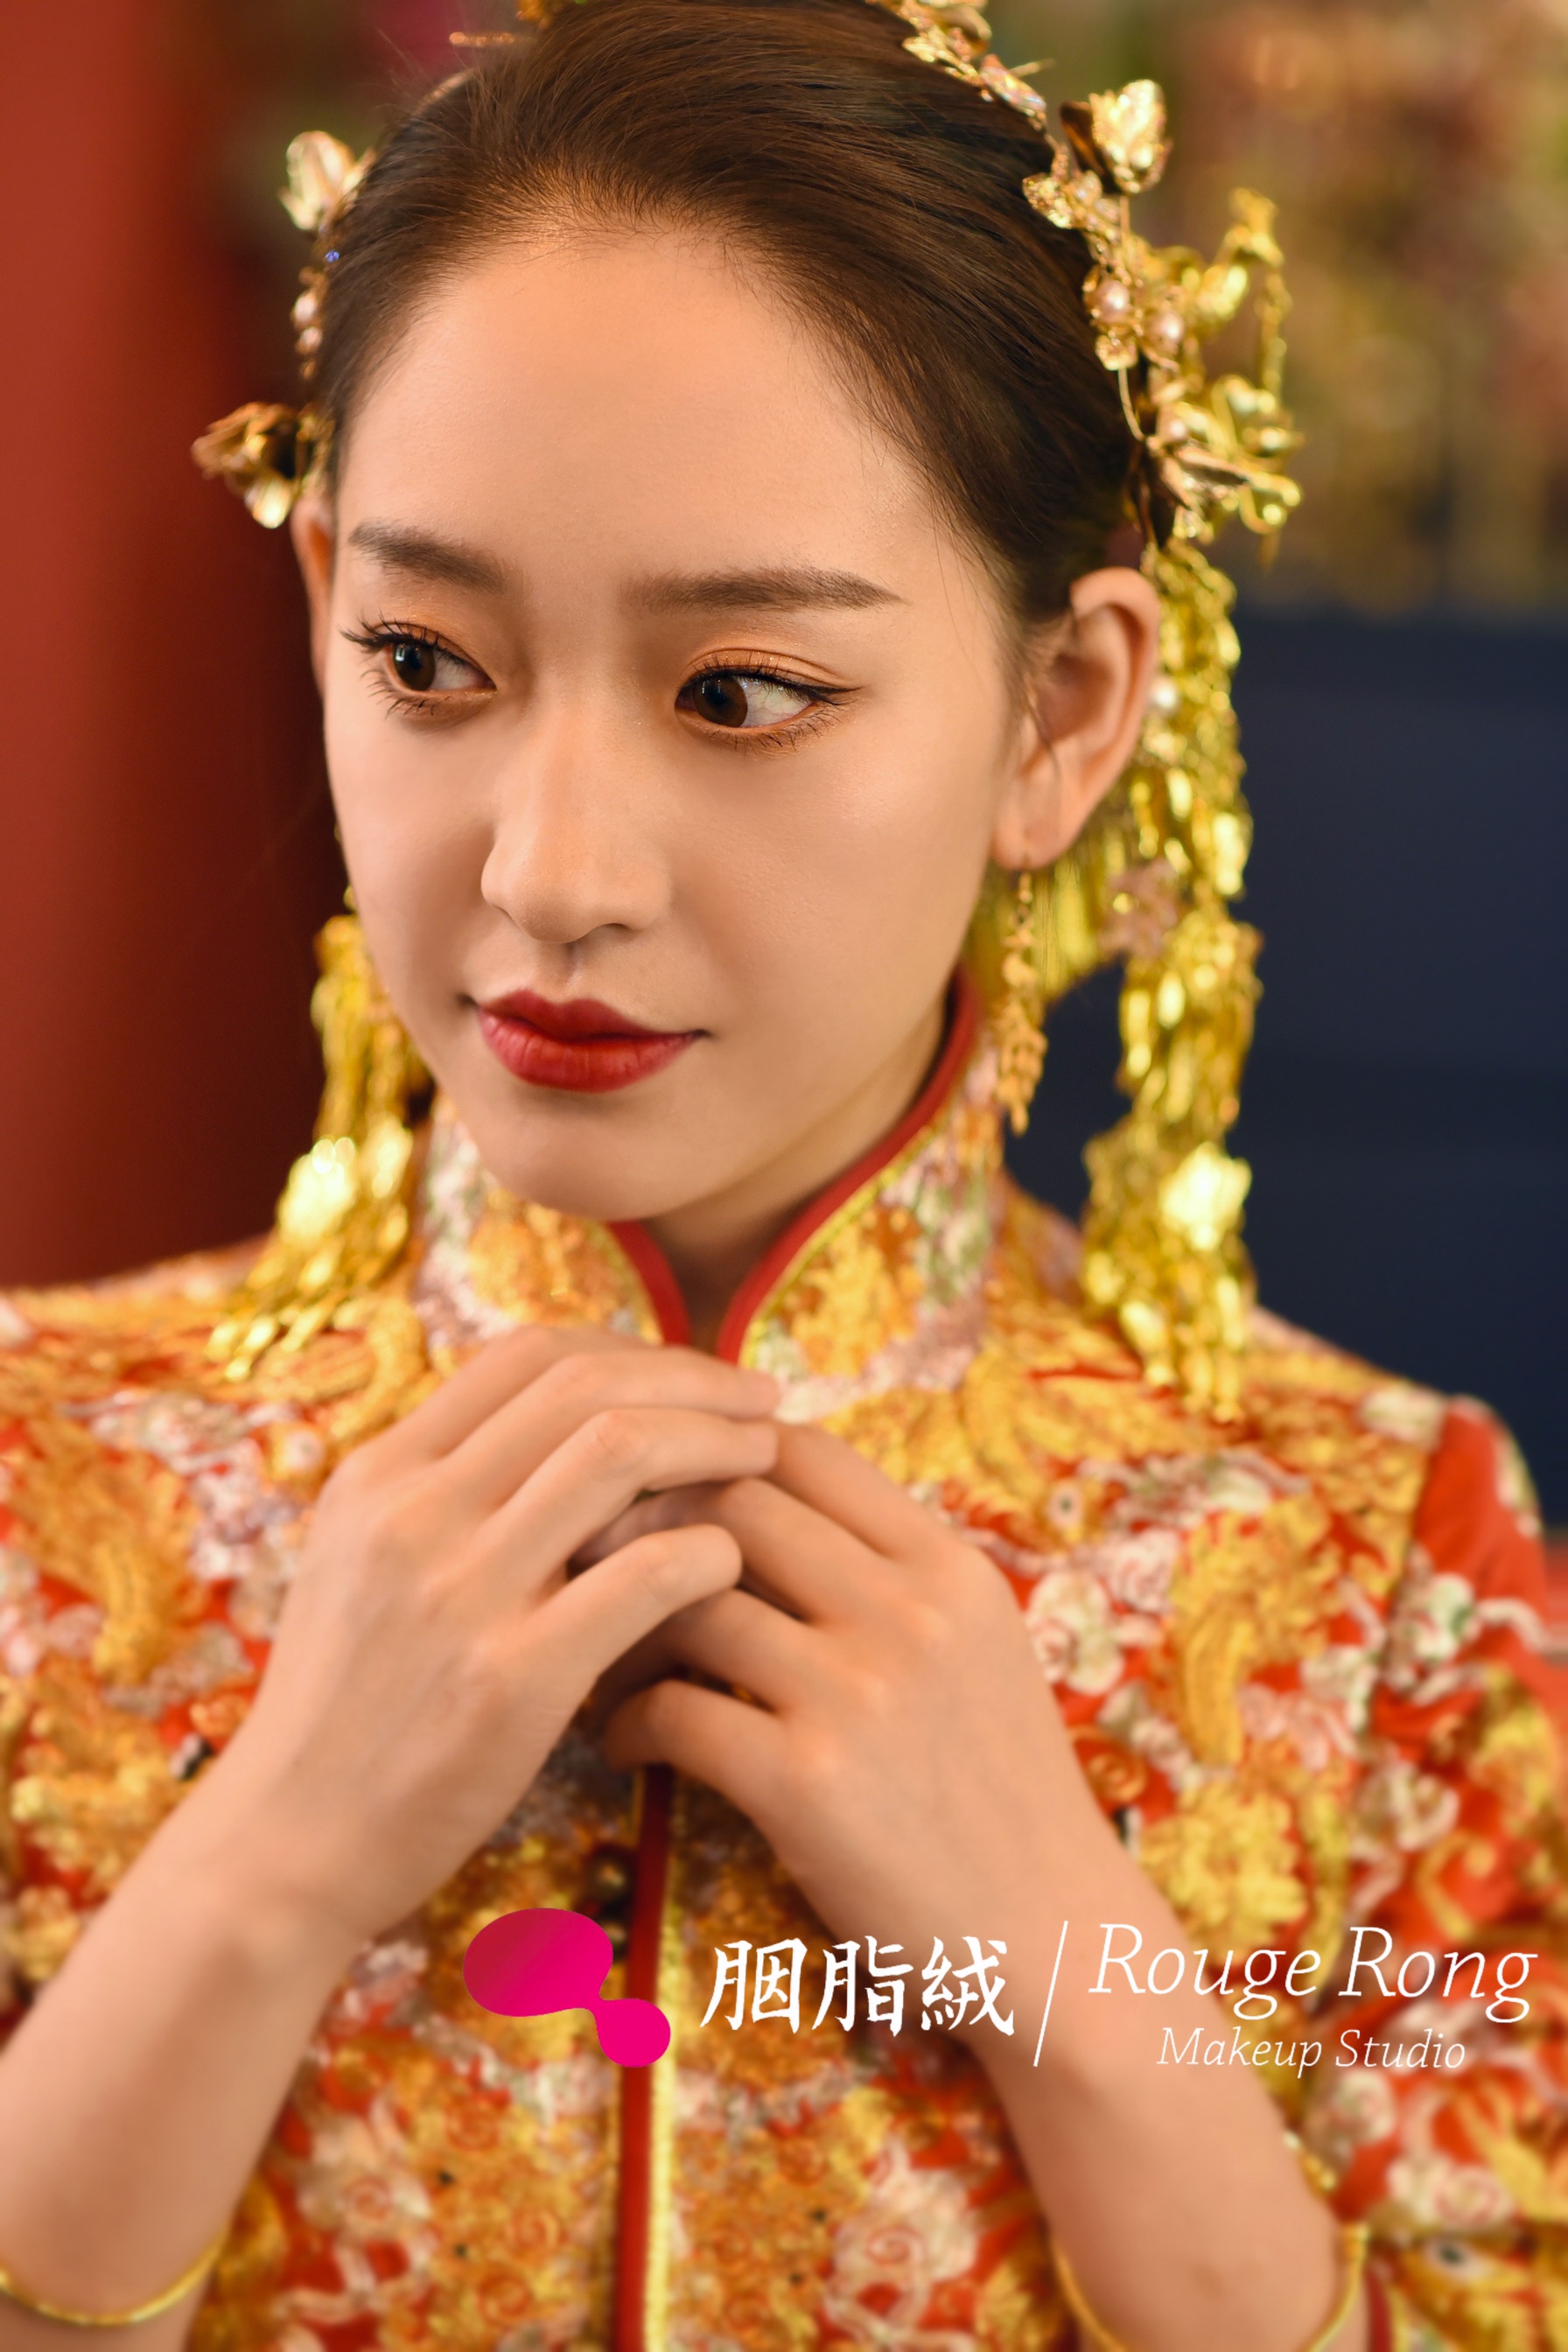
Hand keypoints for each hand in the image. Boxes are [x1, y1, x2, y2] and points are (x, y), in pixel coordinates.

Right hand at [208, 1327, 779, 1943]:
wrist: (287, 1845)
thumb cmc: (345, 1706)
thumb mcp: (360, 1563)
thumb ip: (443, 1490)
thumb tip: (565, 1423)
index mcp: (380, 1475)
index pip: (529, 1355)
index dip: (632, 1347)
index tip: (692, 1375)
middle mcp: (414, 1514)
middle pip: (586, 1386)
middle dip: (695, 1379)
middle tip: (761, 1400)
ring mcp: (461, 1594)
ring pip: (620, 1452)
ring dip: (715, 1441)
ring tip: (765, 1460)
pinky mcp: (511, 1681)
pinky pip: (644, 1575)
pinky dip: (708, 1550)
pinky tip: (729, 1565)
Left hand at [601, 1424, 1118, 2006]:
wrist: (1061, 1944)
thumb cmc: (1003, 1798)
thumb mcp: (980, 1651)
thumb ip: (893, 1576)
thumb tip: (769, 1504)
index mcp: (949, 1568)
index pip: (802, 1448)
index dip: (712, 1452)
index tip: (663, 1494)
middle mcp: (909, 1611)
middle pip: (731, 1503)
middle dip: (643, 1523)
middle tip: (591, 1562)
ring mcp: (860, 1693)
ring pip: (686, 1597)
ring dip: (616, 1622)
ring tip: (596, 1657)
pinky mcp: (808, 1783)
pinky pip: (672, 1710)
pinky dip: (623, 1717)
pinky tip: (621, 1741)